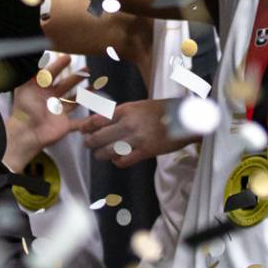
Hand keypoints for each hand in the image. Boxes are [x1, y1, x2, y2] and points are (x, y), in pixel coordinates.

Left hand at [3, 56, 91, 168]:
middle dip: (76, 78)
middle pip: (65, 85)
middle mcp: (50, 99)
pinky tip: (99, 114)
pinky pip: (79, 123)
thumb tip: (34, 57)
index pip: (51, 74)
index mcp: (40, 89)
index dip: (59, 65)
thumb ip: (31, 72)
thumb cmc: (23, 109)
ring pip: (74, 101)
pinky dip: (88, 121)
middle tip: (87, 70)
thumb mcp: (24, 87)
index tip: (68, 58)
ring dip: (84, 94)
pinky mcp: (64, 125)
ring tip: (95, 86)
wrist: (26, 132)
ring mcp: (58, 112)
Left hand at [81, 97, 195, 168]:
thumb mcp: (139, 106)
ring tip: (100, 155)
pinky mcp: (146, 152)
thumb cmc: (162, 110)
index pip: (97, 120)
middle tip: (88, 145)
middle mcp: (128, 124)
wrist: (185, 118)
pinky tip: (118, 160)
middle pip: (98, 137)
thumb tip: (103, 120)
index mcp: (125, 109)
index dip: (86, 127)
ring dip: (101, 155)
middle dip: (90, 143)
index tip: (83, 131)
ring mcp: (136, 139)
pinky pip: (124, 161)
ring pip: (108, 151)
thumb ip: (122, 113)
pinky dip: (118, 162)